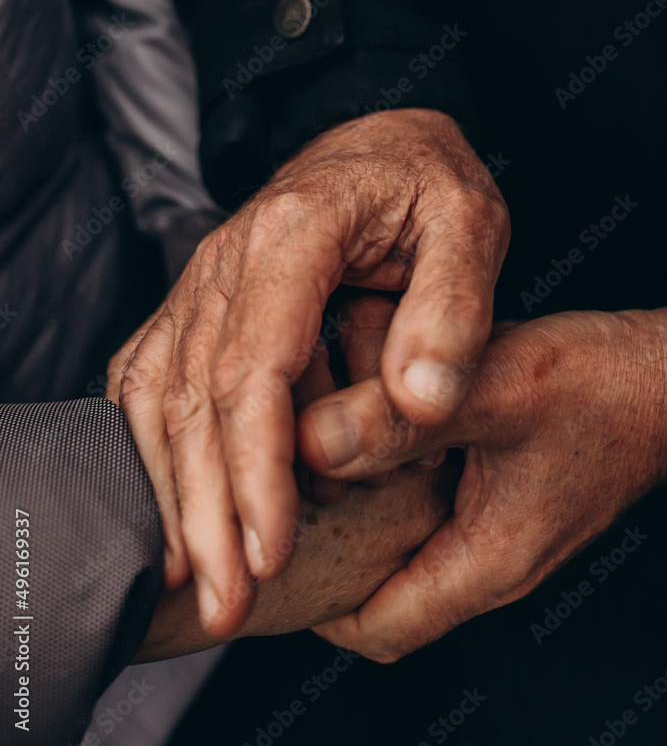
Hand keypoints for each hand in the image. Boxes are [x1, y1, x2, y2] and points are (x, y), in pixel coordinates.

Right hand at [107, 108, 508, 636]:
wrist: (380, 144)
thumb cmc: (428, 184)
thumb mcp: (469, 227)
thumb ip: (449, 311)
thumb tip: (417, 402)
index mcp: (293, 235)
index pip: (254, 366)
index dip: (256, 467)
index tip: (270, 552)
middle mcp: (226, 259)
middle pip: (195, 396)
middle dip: (206, 508)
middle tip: (226, 604)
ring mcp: (203, 281)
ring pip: (160, 395)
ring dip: (173, 493)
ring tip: (198, 582)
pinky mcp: (200, 304)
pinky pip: (152, 377)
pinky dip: (151, 448)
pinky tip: (169, 509)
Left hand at [309, 309, 666, 660]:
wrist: (665, 376)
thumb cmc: (601, 384)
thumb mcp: (494, 390)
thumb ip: (401, 421)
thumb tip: (309, 444)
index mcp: (487, 560)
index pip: (380, 631)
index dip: (316, 606)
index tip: (275, 556)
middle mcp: (493, 559)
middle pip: (388, 596)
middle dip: (333, 558)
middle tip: (287, 505)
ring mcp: (502, 531)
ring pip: (409, 551)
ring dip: (365, 515)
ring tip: (323, 464)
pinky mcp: (507, 498)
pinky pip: (436, 513)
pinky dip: (398, 485)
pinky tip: (379, 433)